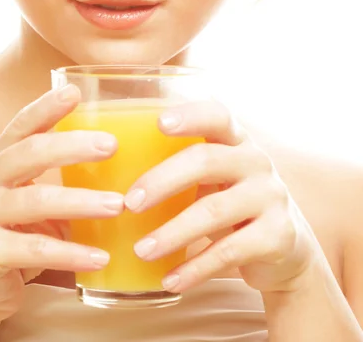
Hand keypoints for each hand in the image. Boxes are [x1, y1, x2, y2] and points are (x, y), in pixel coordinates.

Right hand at [0, 84, 122, 325]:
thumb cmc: (14, 231)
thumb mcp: (32, 194)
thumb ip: (59, 175)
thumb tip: (122, 160)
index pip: (23, 124)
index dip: (46, 106)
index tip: (75, 91)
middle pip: (29, 153)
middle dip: (72, 146)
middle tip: (111, 145)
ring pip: (36, 201)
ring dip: (81, 202)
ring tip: (118, 205)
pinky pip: (35, 250)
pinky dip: (72, 253)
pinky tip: (101, 256)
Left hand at [124, 100, 319, 294]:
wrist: (285, 248)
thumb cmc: (229, 202)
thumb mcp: (213, 177)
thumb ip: (179, 167)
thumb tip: (108, 175)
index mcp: (235, 139)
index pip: (217, 115)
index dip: (190, 116)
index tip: (159, 123)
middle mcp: (256, 161)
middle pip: (206, 161)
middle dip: (161, 181)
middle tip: (129, 204)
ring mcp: (271, 197)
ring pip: (213, 211)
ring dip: (171, 233)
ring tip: (141, 251)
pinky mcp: (278, 235)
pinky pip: (229, 252)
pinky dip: (195, 269)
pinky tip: (170, 279)